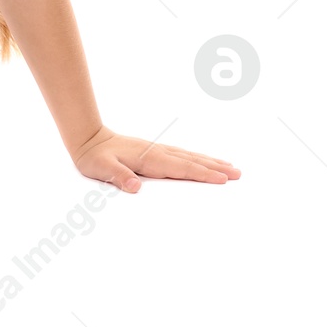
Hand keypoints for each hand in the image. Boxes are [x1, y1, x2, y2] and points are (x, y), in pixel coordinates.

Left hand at [69, 125, 240, 191]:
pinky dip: (195, 158)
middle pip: (191, 161)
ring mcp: (156, 150)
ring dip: (209, 161)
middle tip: (238, 173)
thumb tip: (134, 187)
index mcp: (149, 158)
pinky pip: (181, 155)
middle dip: (215, 167)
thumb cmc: (94, 157)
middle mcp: (157, 152)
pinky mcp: (154, 151)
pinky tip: (202, 160)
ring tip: (230, 166)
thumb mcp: (102, 168)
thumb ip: (118, 177)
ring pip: (189, 156)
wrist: (88, 138)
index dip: (202, 174)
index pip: (181, 168)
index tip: (223, 179)